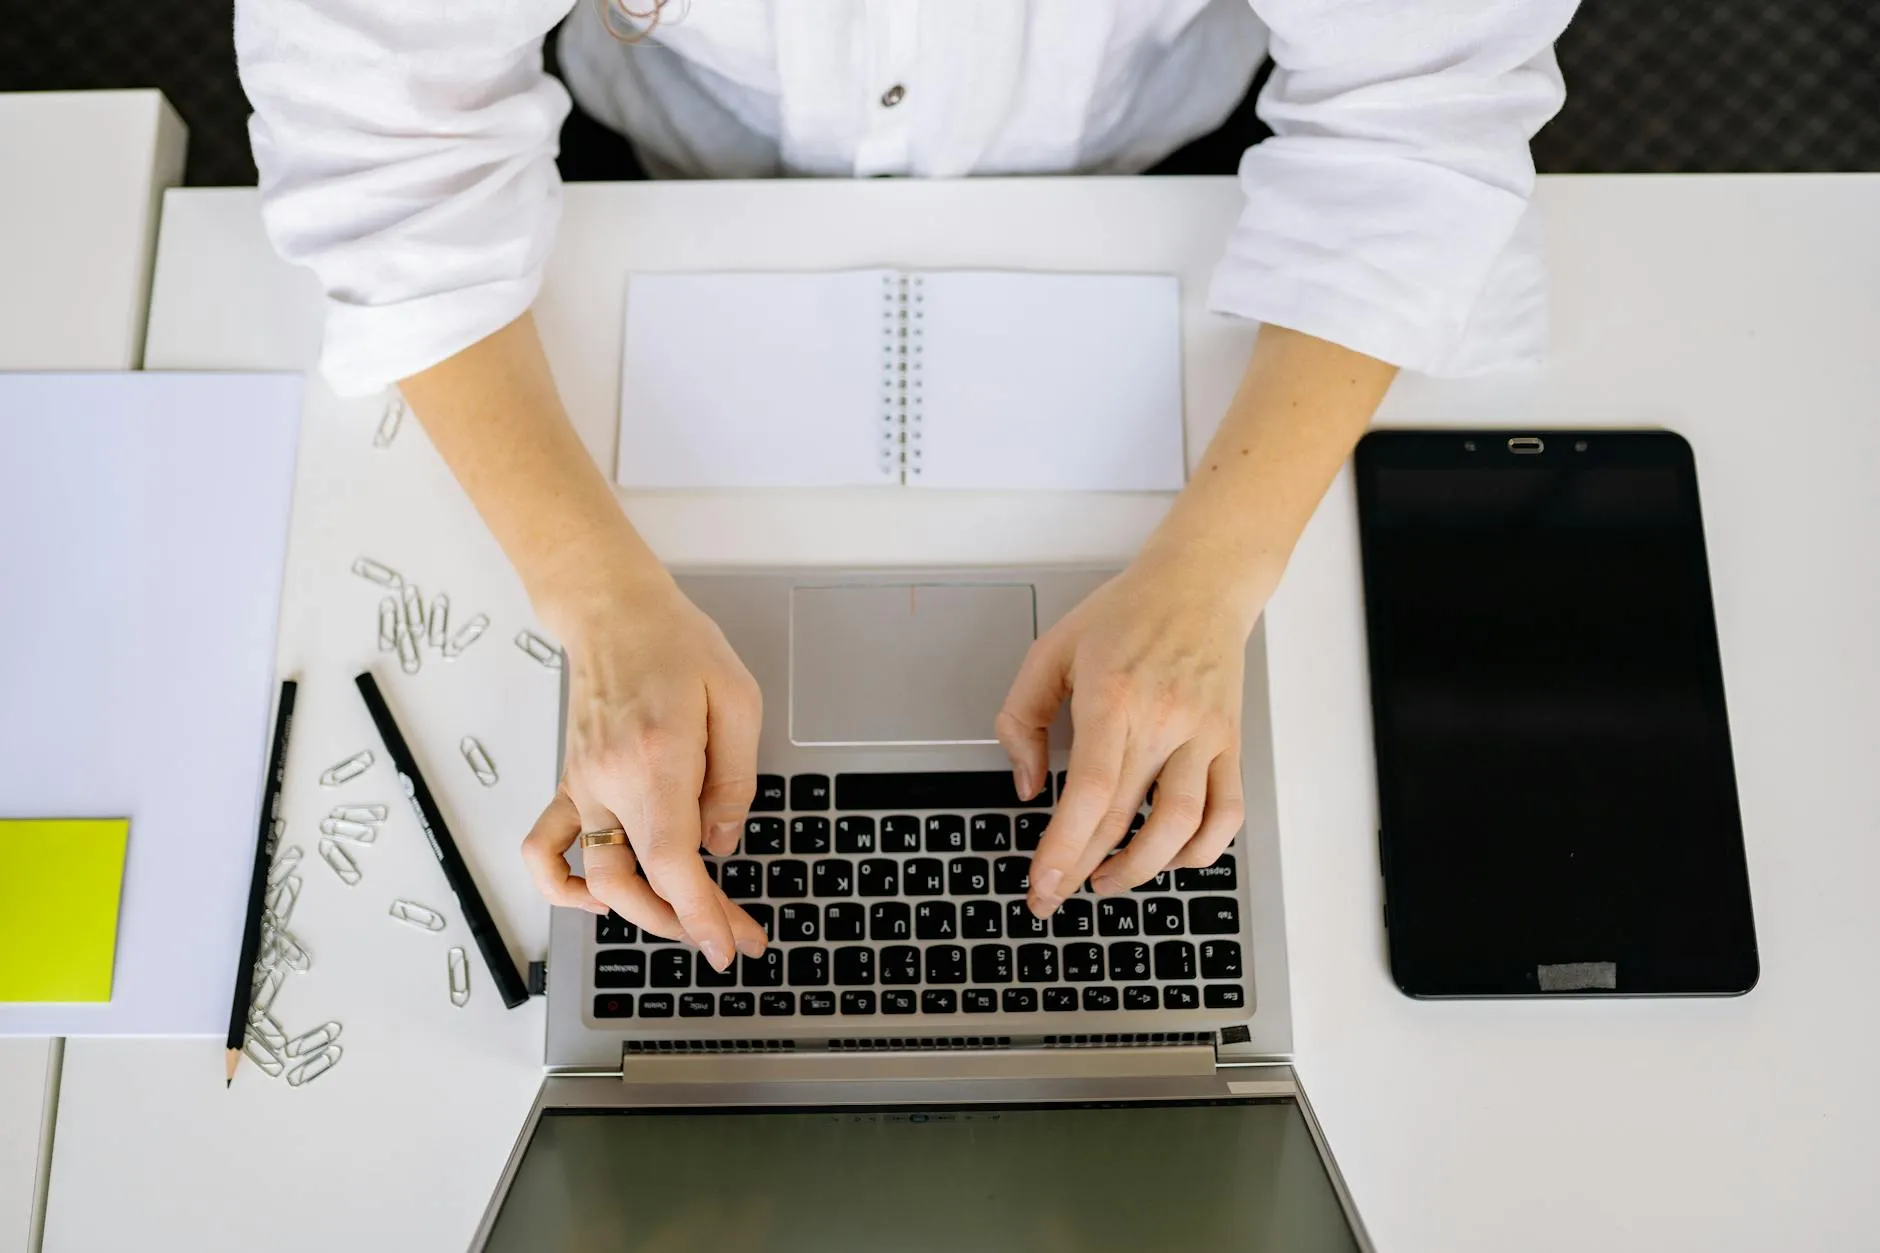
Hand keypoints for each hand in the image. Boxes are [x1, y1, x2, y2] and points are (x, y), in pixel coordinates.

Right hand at [519, 567, 766, 970]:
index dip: (700, 914)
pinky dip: (563, 887)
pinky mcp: (570, 782)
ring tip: (687, 920)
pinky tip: (601, 899)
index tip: (728, 947)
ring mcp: (583, 785)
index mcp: (657, 760)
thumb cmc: (678, 646)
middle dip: (688, 921)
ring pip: (597, 878)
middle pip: (638, 882)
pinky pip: (545, 847)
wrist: (613, 611)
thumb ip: (733, 782)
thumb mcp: (738, 701)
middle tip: (735, 932)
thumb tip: (720, 845)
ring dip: (641, 913)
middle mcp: (610, 781)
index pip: (671, 862)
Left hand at [995, 556, 1261, 916]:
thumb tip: (1026, 785)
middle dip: (1084, 868)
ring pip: (1183, 825)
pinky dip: (1202, 849)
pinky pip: (1227, 812)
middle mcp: (1164, 719)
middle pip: (1125, 816)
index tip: (1042, 882)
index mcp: (1114, 696)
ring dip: (1143, 868)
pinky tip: (1170, 858)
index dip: (1064, 846)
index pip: (1090, 790)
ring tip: (1107, 880)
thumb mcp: (1051, 650)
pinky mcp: (1230, 743)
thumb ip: (1022, 717)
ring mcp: (1204, 734)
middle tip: (1055, 896)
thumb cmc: (1126, 614)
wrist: (1201, 583)